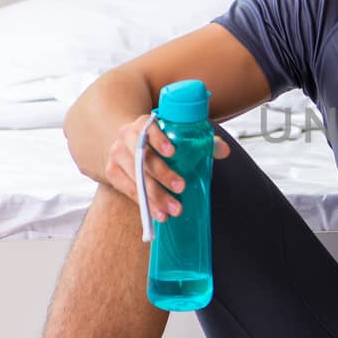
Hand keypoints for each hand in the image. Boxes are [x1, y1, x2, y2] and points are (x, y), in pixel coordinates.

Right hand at [103, 113, 229, 220]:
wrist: (130, 142)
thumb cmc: (162, 140)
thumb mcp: (179, 136)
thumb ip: (204, 143)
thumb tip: (225, 151)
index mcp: (144, 123)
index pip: (149, 129)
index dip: (159, 140)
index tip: (173, 152)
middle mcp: (126, 137)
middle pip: (144, 158)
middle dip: (163, 175)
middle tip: (182, 187)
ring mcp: (117, 155)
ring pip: (136, 178)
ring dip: (155, 196)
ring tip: (173, 210)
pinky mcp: (112, 173)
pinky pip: (128, 190)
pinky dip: (144, 204)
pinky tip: (158, 214)